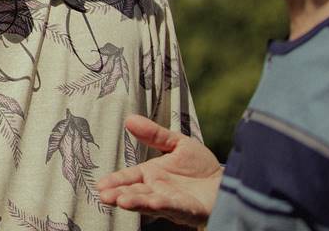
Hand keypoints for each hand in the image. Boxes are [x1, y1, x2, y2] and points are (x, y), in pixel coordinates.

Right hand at [97, 115, 221, 227]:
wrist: (228, 183)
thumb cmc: (202, 167)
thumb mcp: (177, 144)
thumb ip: (155, 134)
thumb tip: (129, 118)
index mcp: (152, 174)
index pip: (130, 178)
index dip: (116, 181)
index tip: (100, 185)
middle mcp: (158, 190)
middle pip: (135, 192)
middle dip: (120, 194)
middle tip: (104, 196)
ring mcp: (172, 202)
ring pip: (150, 202)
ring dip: (136, 202)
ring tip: (120, 201)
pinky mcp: (189, 210)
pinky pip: (174, 207)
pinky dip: (162, 206)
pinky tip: (152, 203)